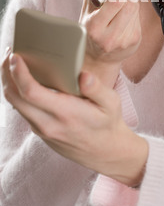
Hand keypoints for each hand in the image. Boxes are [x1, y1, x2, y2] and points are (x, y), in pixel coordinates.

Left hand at [1, 49, 148, 186]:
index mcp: (65, 113)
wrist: (104, 152)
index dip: (19, 73)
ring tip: (13, 63)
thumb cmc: (107, 123)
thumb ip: (97, 89)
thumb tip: (83, 75)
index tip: (15, 56)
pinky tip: (24, 80)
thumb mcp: (111, 104)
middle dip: (6, 73)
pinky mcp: (40, 131)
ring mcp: (41, 129)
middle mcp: (48, 123)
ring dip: (9, 82)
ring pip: (15, 104)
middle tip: (10, 53)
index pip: (31, 92)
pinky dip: (18, 92)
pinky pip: (22, 110)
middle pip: (14, 97)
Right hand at [80, 0, 141, 87]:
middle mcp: (109, 37)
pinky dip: (132, 10)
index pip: (115, 1)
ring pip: (135, 9)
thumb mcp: (87, 5)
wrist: (97, 57)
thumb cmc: (90, 25)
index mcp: (94, 26)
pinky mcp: (135, 42)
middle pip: (129, 3)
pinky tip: (123, 14)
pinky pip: (137, 17)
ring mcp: (124, 41)